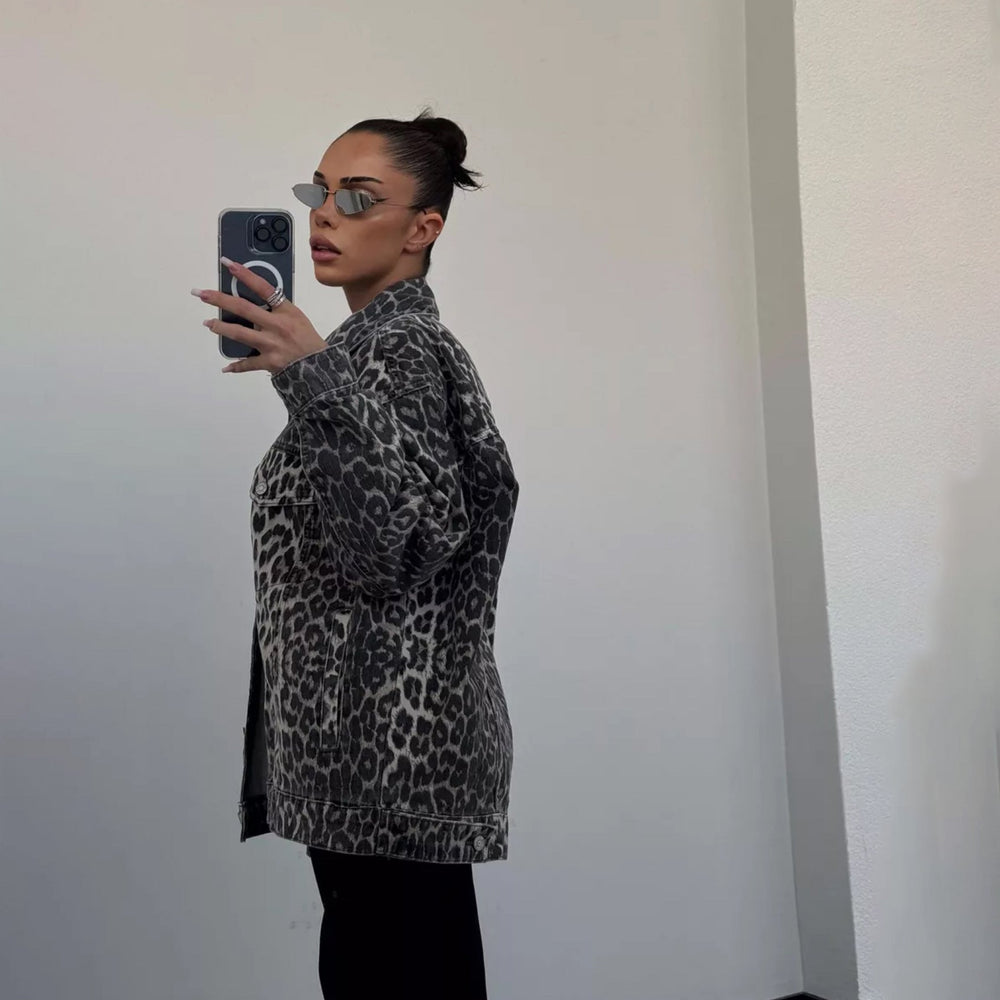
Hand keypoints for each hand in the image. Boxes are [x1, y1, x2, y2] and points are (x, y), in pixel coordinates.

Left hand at [192, 257, 328, 373]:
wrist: (322, 368)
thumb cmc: (309, 341)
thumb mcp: (297, 318)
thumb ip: (276, 311)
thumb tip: (249, 307)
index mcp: (286, 311)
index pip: (263, 288)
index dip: (244, 274)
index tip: (228, 264)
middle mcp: (277, 326)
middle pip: (244, 309)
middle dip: (220, 300)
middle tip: (201, 293)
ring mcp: (272, 345)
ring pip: (240, 334)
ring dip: (220, 327)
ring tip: (207, 323)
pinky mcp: (269, 362)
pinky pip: (248, 364)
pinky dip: (236, 366)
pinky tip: (225, 367)